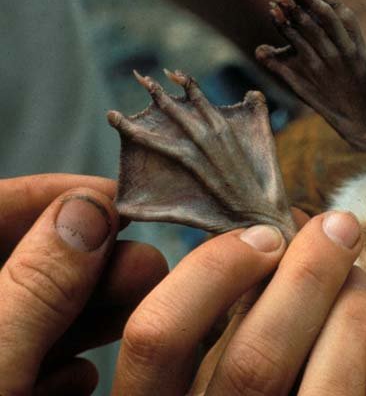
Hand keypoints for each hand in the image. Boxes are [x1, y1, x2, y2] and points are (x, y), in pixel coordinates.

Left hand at [0, 174, 167, 395]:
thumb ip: (39, 285)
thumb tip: (89, 208)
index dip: (56, 192)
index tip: (122, 197)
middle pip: (27, 261)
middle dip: (92, 259)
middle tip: (148, 266)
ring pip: (35, 311)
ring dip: (92, 309)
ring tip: (145, 311)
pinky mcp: (1, 391)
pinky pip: (30, 362)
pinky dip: (65, 362)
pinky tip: (85, 378)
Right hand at [113, 211, 365, 394]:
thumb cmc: (241, 390)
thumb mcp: (207, 364)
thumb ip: (223, 318)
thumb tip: (277, 234)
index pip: (158, 336)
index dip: (212, 271)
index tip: (264, 236)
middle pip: (256, 361)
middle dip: (308, 278)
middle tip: (340, 227)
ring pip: (322, 390)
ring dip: (352, 315)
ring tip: (362, 279)